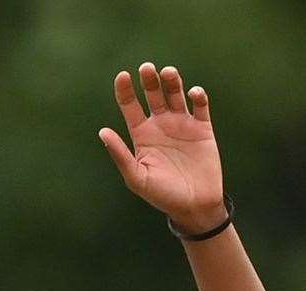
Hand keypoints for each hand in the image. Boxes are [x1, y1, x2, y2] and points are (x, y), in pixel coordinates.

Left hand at [99, 64, 225, 230]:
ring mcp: (182, 125)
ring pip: (175, 94)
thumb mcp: (137, 178)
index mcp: (142, 134)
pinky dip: (197, 95)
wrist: (194, 206)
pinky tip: (193, 93)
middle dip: (149, 79)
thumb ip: (120, 154)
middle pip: (152, 93)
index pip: (129, 105)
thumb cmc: (162, 195)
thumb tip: (103, 131)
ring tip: (169, 73)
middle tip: (147, 69)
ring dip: (172, 80)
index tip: (123, 76)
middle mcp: (160, 125)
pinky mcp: (202, 129)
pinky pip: (200, 106)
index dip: (125, 89)